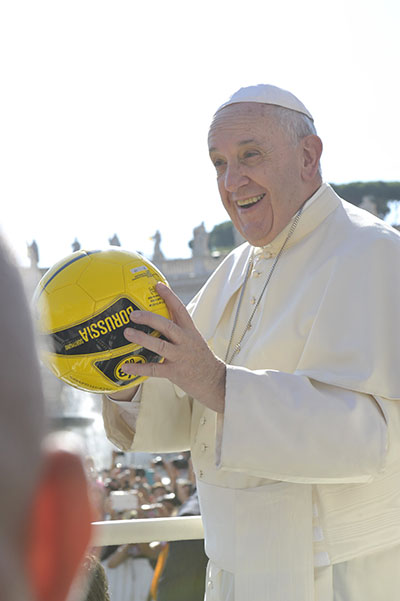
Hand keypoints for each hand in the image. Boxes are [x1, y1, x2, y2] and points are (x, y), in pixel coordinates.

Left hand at [121, 282, 225, 412]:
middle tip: (134, 314)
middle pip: (167, 325)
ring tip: (128, 333)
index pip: (180, 309)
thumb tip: (157, 318)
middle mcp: (185, 341)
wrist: (215, 381)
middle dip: (150, 318)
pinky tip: (125, 366)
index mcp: (190, 331)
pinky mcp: (175, 372)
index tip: (158, 285)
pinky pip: (154, 369)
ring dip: (142, 338)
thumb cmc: (200, 358)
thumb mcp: (193, 339)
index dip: (169, 296)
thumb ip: (178, 329)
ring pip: (159, 345)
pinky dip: (139, 368)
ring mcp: (180, 356)